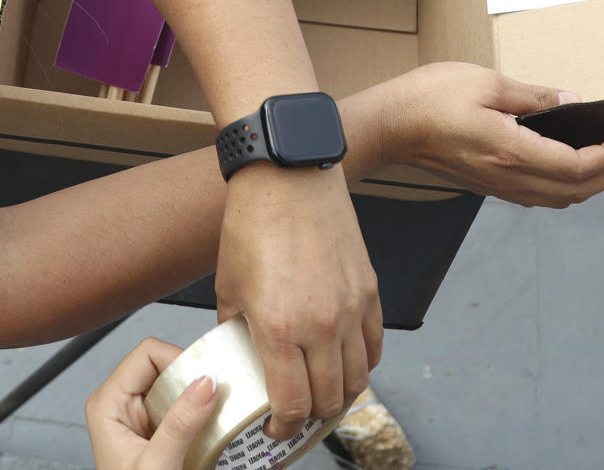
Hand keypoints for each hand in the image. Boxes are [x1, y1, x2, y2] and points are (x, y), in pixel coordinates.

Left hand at [86, 337, 218, 469]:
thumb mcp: (158, 465)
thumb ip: (181, 424)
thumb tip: (206, 382)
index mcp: (107, 403)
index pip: (147, 354)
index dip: (179, 360)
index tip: (206, 380)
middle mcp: (120, 403)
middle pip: (164, 365)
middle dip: (192, 379)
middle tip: (217, 397)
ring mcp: (138, 415)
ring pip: (176, 384)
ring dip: (198, 397)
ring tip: (214, 414)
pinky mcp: (156, 428)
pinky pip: (181, 405)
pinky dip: (199, 413)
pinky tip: (207, 428)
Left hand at [214, 166, 378, 438]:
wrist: (287, 175)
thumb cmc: (253, 222)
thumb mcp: (228, 285)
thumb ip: (234, 328)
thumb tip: (236, 353)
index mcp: (278, 327)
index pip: (291, 403)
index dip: (282, 426)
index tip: (273, 427)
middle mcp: (320, 324)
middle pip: (329, 399)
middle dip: (311, 416)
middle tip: (296, 413)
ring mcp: (350, 308)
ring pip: (359, 378)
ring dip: (341, 394)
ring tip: (323, 393)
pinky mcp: (368, 289)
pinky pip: (375, 344)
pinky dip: (364, 363)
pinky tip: (347, 363)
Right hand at [374, 63, 603, 207]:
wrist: (389, 126)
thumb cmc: (430, 99)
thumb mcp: (487, 82)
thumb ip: (533, 96)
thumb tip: (569, 101)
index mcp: (512, 152)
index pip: (577, 166)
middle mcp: (508, 177)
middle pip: (574, 191)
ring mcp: (496, 186)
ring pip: (557, 199)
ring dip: (588, 186)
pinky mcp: (486, 185)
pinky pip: (536, 196)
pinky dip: (563, 187)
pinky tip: (565, 168)